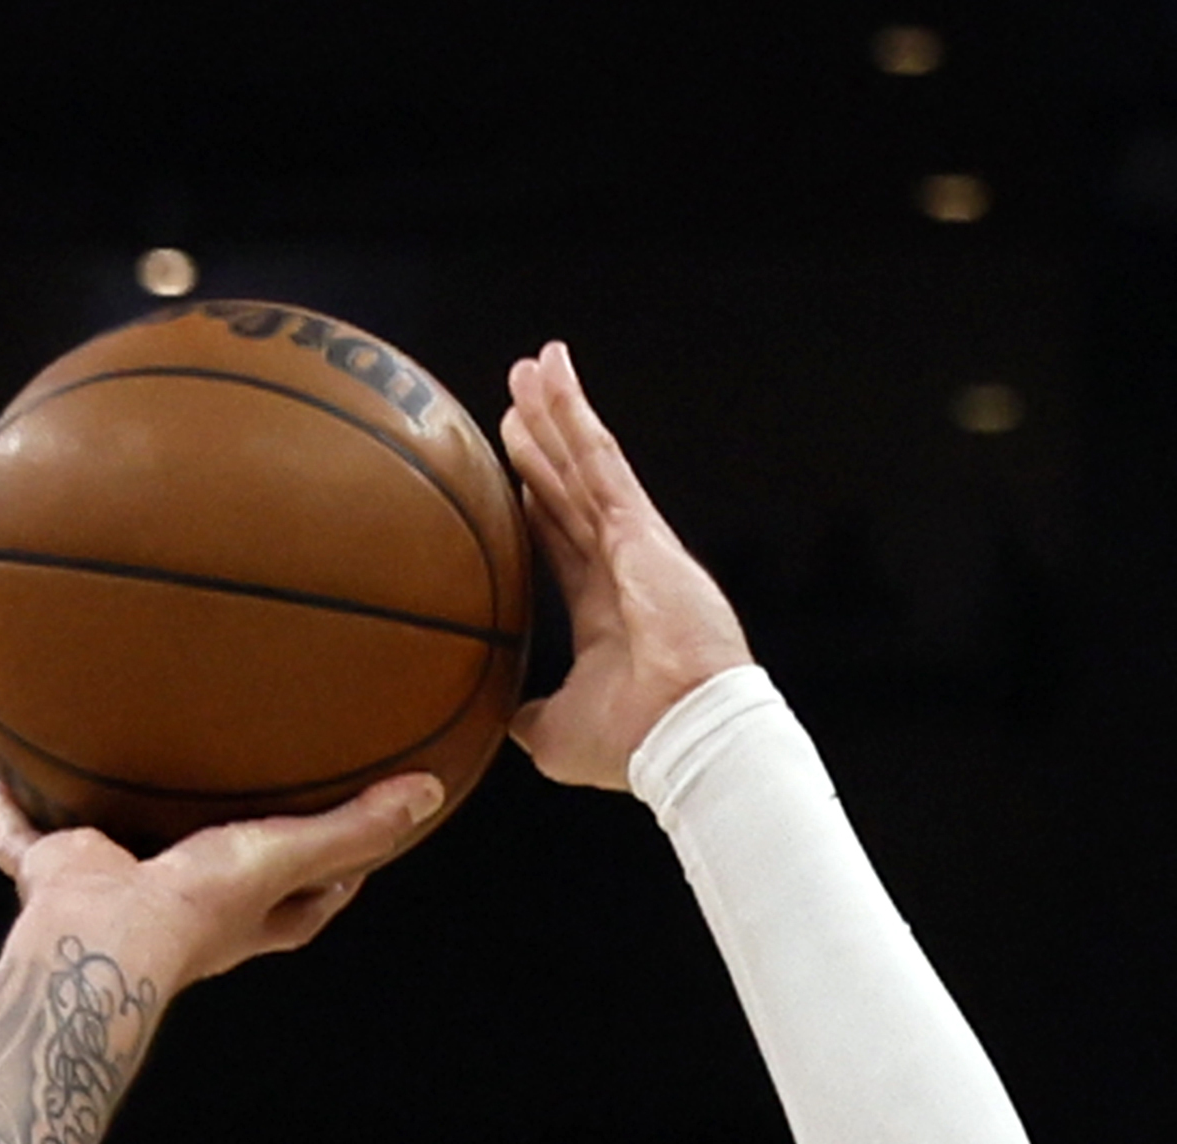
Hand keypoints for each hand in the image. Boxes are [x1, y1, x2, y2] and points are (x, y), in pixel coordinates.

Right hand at [0, 769, 442, 987]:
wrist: (103, 935)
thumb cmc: (199, 907)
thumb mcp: (291, 855)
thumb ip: (357, 827)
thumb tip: (429, 792)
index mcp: (242, 915)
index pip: (304, 901)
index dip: (331, 875)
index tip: (353, 840)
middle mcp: (181, 904)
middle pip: (215, 874)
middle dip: (224, 844)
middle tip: (238, 796)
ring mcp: (116, 889)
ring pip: (120, 850)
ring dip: (118, 822)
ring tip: (119, 772)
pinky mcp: (58, 874)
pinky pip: (28, 837)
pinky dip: (13, 811)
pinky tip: (2, 775)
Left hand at [500, 339, 754, 790]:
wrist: (682, 737)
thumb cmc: (632, 743)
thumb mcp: (555, 732)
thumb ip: (525, 713)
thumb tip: (494, 716)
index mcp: (602, 612)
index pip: (563, 541)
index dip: (538, 503)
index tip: (515, 472)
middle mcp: (619, 567)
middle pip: (570, 488)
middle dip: (544, 444)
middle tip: (518, 399)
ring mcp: (631, 542)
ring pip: (583, 461)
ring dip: (556, 412)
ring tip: (531, 367)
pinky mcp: (638, 528)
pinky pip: (599, 458)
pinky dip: (574, 414)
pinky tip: (554, 376)